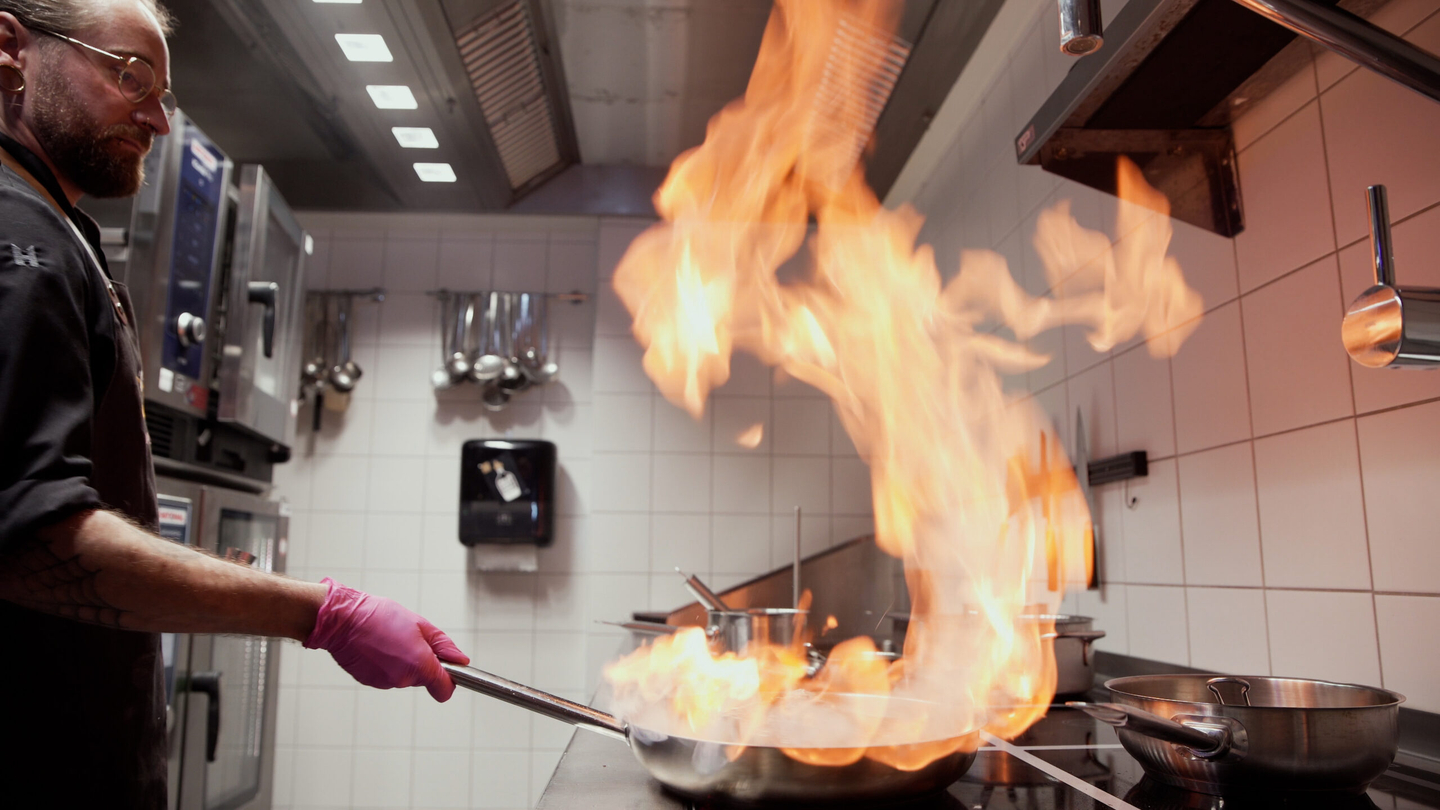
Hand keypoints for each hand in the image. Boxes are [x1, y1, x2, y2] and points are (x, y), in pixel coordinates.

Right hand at [304, 578, 469, 700]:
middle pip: (424, 679)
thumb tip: (460, 660)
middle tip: (410, 640)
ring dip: (403, 663)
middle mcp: (403, 679)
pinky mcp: (370, 683)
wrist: (342, 620)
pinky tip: (378, 648)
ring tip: (390, 640)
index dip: (449, 681)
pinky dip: (386, 666)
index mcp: (419, 664)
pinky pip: (388, 676)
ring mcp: (385, 683)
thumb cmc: (378, 617)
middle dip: (422, 663)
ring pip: (405, 677)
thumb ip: (442, 645)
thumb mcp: (419, 624)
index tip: (447, 669)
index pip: (444, 690)